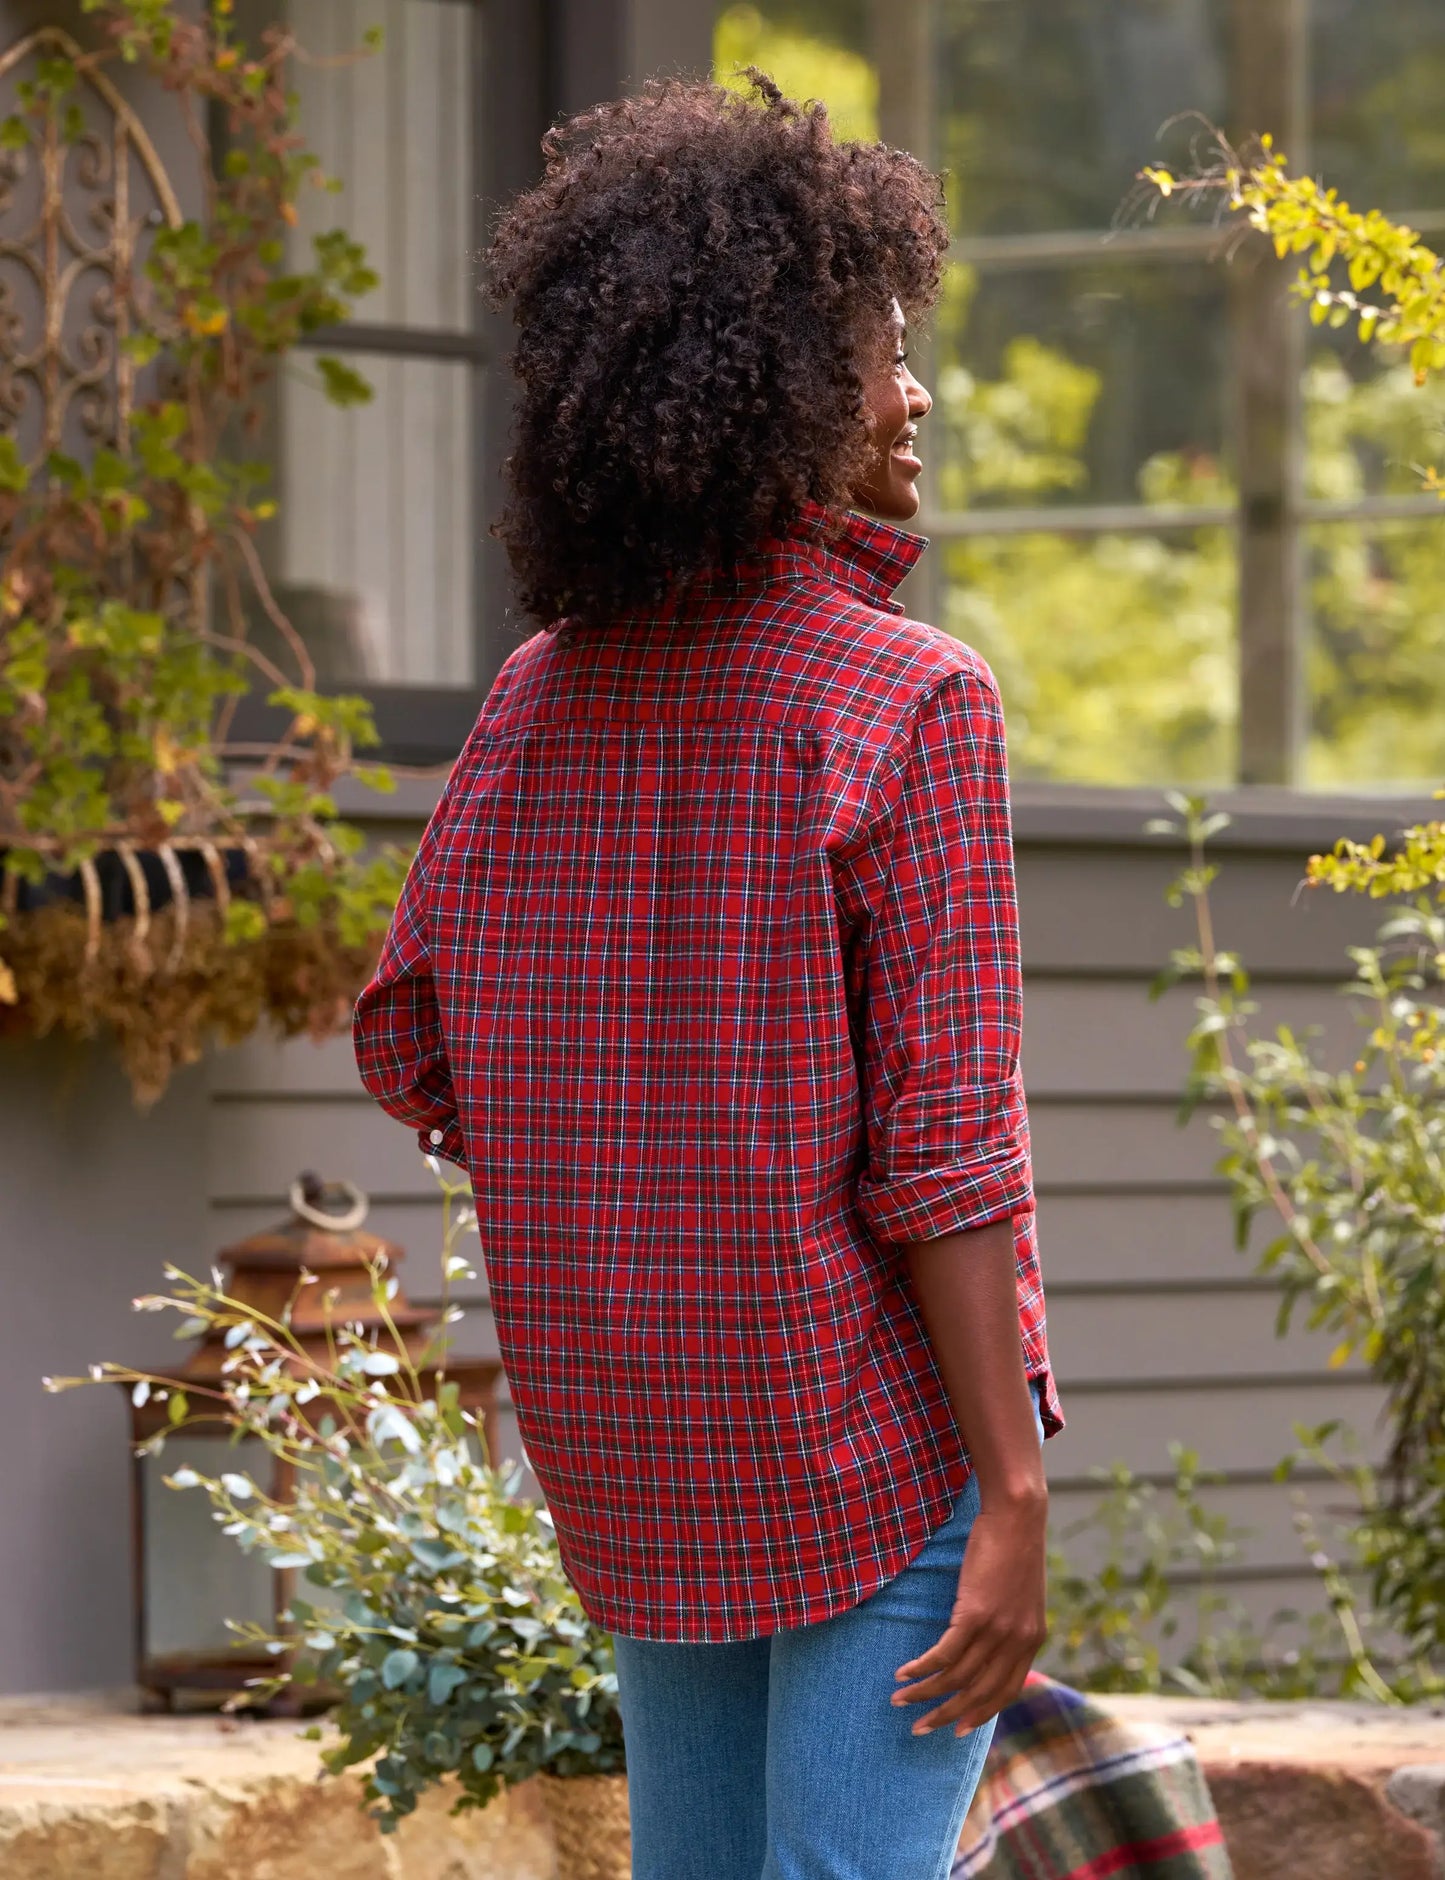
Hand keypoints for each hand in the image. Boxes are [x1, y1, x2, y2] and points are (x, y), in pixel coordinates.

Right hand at [891, 1492, 1047, 1736]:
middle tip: (920, 1730)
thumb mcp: (1021, 1593)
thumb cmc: (1014, 1546)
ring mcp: (997, 1631)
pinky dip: (921, 1668)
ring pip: (956, 1678)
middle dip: (947, 1716)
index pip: (1005, 1691)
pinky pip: (944, 1654)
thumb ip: (1010, 1621)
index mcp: (1031, 1640)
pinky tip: (903, 1674)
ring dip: (925, 1694)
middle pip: (978, 1693)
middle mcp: (1017, 1643)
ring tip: (900, 1701)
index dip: (980, 1713)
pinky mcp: (974, 1614)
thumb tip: (989, 1640)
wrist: (1017, 1517)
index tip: (958, 1731)